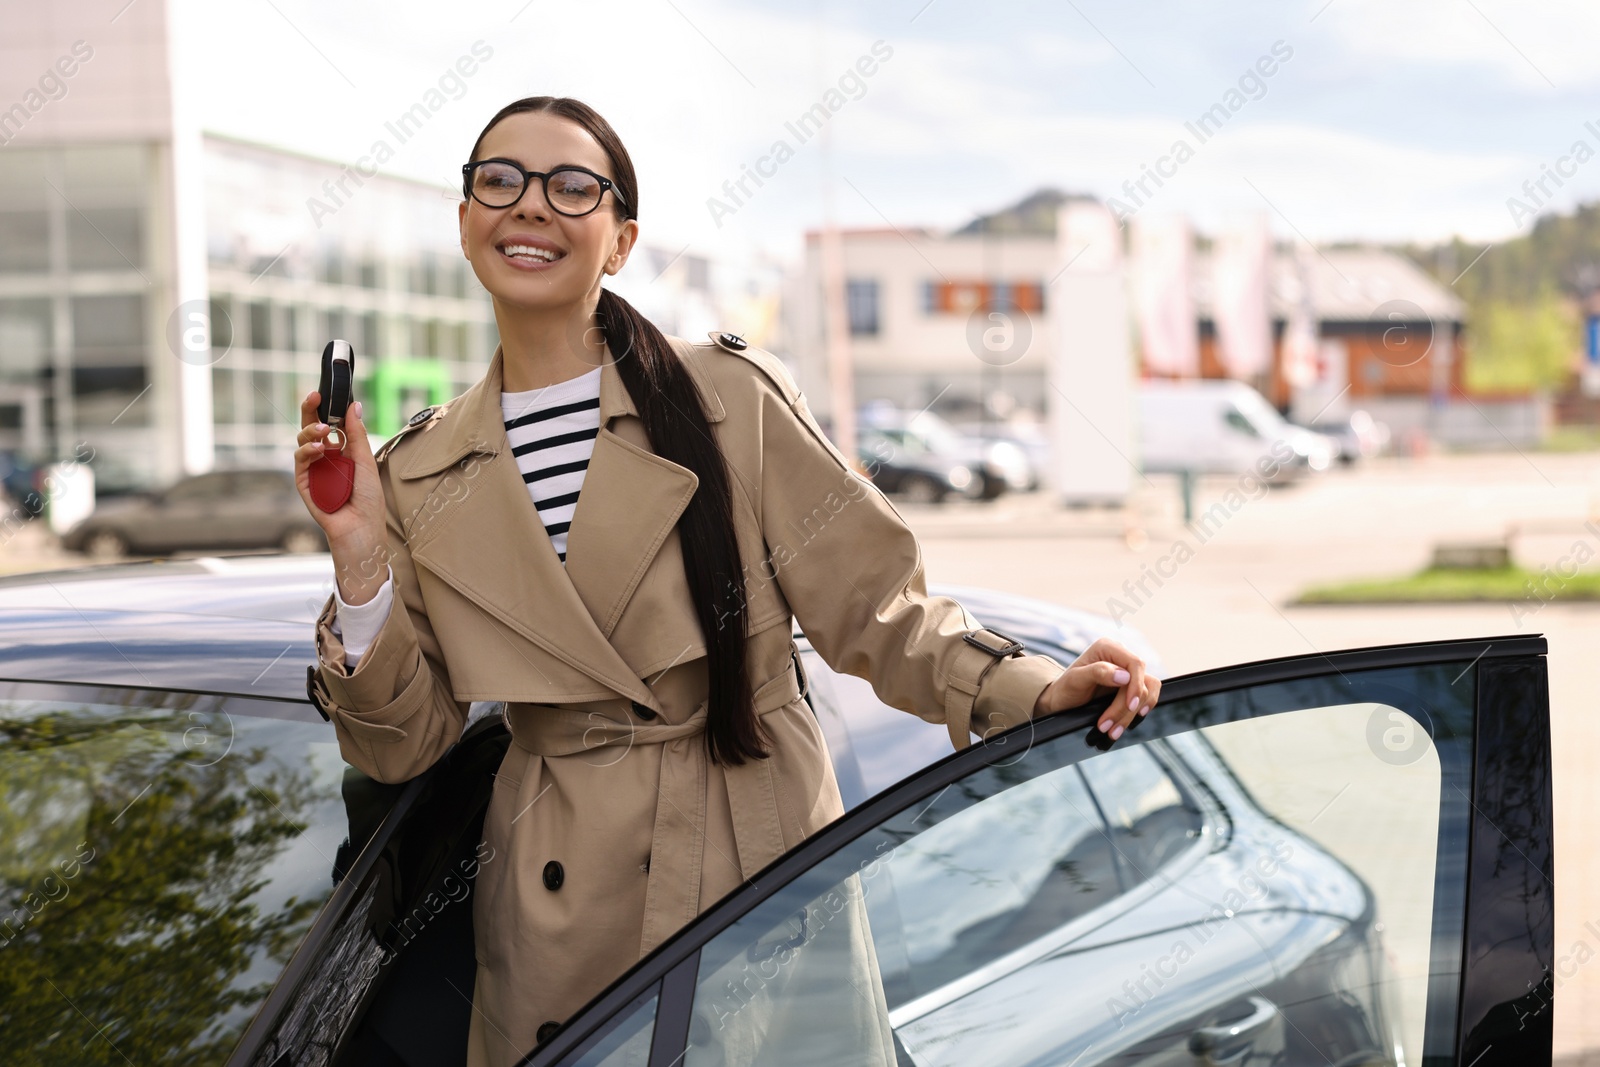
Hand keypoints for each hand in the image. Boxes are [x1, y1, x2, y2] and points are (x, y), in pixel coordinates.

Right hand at [294, 392, 387, 602]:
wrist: (361, 528)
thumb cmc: (368, 498)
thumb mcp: (365, 461)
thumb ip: (356, 434)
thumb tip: (354, 405)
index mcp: (341, 450)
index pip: (330, 423)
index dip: (326, 407)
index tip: (327, 391)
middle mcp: (325, 457)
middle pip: (311, 427)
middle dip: (310, 410)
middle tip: (315, 396)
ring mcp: (313, 469)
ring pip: (303, 441)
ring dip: (311, 432)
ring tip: (324, 432)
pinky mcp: (304, 483)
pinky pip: (300, 462)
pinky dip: (307, 451)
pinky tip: (318, 448)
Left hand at [1033, 637, 1158, 740]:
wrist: (1061, 702)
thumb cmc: (1065, 688)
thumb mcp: (1075, 679)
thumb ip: (1098, 672)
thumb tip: (1124, 675)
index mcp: (1108, 648)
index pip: (1135, 664)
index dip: (1136, 686)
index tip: (1130, 706)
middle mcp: (1120, 657)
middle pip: (1142, 682)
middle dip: (1127, 708)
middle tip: (1107, 727)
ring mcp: (1127, 673)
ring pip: (1147, 693)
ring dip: (1132, 715)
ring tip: (1113, 731)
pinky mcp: (1130, 688)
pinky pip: (1145, 699)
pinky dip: (1137, 714)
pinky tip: (1125, 724)